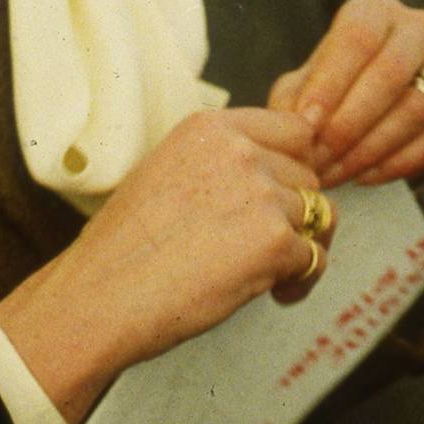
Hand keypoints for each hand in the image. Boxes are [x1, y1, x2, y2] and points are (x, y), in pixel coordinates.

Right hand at [0, 107, 336, 423]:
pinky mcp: (275, 241)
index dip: (294, 165)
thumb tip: (276, 171)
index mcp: (210, 127)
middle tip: (265, 244)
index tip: (281, 194)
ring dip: (302, 247)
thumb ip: (221, 160)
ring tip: (270, 274)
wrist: (104, 295)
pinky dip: (302, 281)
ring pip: (319, 215)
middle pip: (308, 174)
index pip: (294, 128)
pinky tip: (274, 294)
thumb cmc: (129, 246)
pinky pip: (316, 257)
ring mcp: (260, 193)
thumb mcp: (169, 170)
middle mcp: (239, 150)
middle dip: (295, 210)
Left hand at [267, 0, 423, 186]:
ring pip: (417, 106)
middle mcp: (420, 24)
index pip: (356, 37)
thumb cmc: (336, 90)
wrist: (383, 104)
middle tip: (321, 161)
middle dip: (350, 124)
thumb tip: (297, 127)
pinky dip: (404, 161)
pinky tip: (370, 176)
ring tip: (338, 174)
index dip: (331, 82)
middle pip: (389, 73)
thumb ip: (296, 101)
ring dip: (373, 148)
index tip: (307, 124)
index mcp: (375, 9)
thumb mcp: (306, 87)